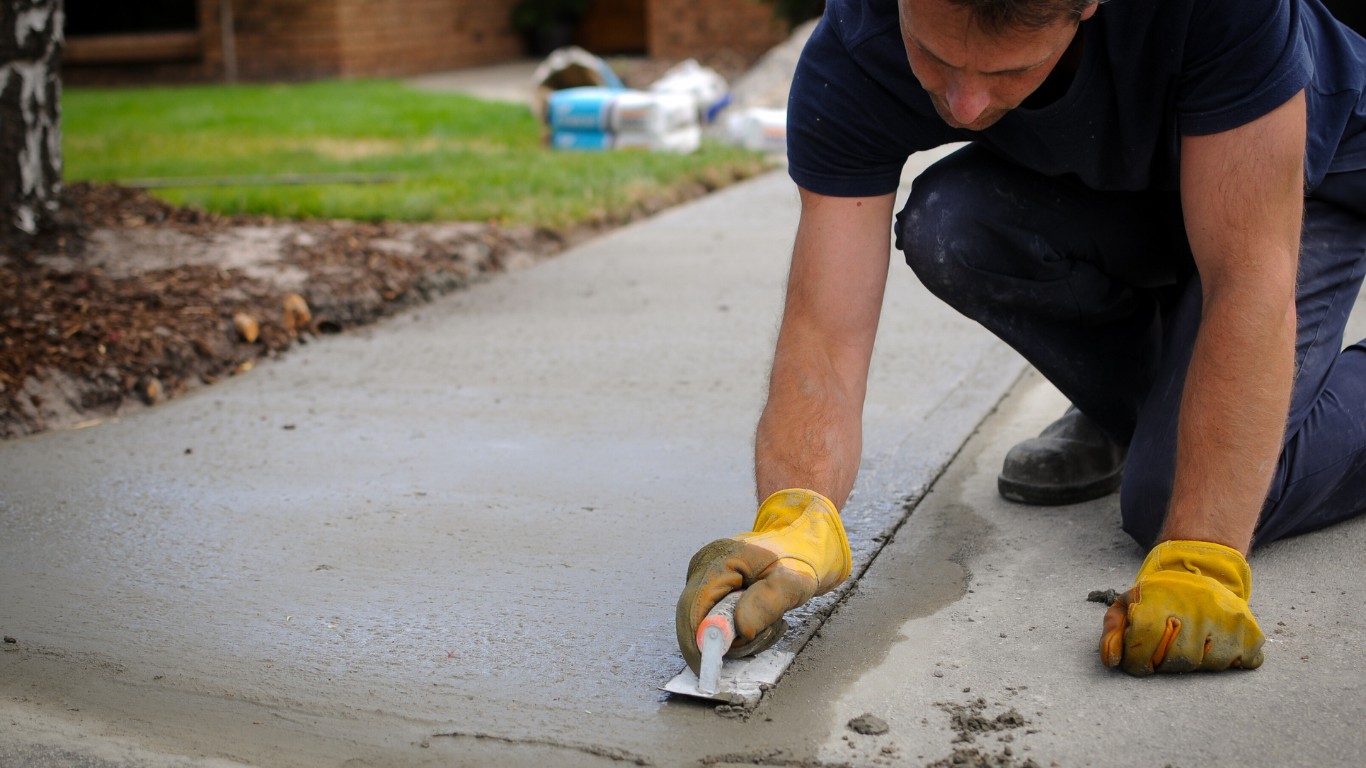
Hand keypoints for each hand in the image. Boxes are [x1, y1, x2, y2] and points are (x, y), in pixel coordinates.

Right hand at [675, 489, 850, 674]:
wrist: (802, 542)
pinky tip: (761, 620)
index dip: (697, 640)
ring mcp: (707, 578)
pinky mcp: (714, 589)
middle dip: (724, 640)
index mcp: (720, 561)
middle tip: (760, 638)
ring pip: (706, 623)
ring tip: (770, 624)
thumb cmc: (798, 558)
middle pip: (695, 619)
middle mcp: (705, 568)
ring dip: (736, 636)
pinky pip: (716, 619)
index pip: (693, 608)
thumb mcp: (791, 582)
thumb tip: (740, 630)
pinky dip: (737, 629)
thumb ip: (766, 604)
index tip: (709, 666)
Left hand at [1101, 540, 1264, 674]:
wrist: (1201, 568)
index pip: (1145, 639)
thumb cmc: (1160, 594)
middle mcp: (1197, 605)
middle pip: (1179, 657)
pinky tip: (1215, 645)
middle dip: (1166, 664)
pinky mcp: (1250, 628)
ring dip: (1197, 663)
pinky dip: (1229, 661)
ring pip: (1210, 664)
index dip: (1137, 660)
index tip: (1137, 664)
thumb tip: (1111, 659)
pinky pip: (1243, 662)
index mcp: (1162, 597)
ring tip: (1189, 644)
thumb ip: (1114, 630)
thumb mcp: (1129, 602)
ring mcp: (1227, 617)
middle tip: (1163, 654)